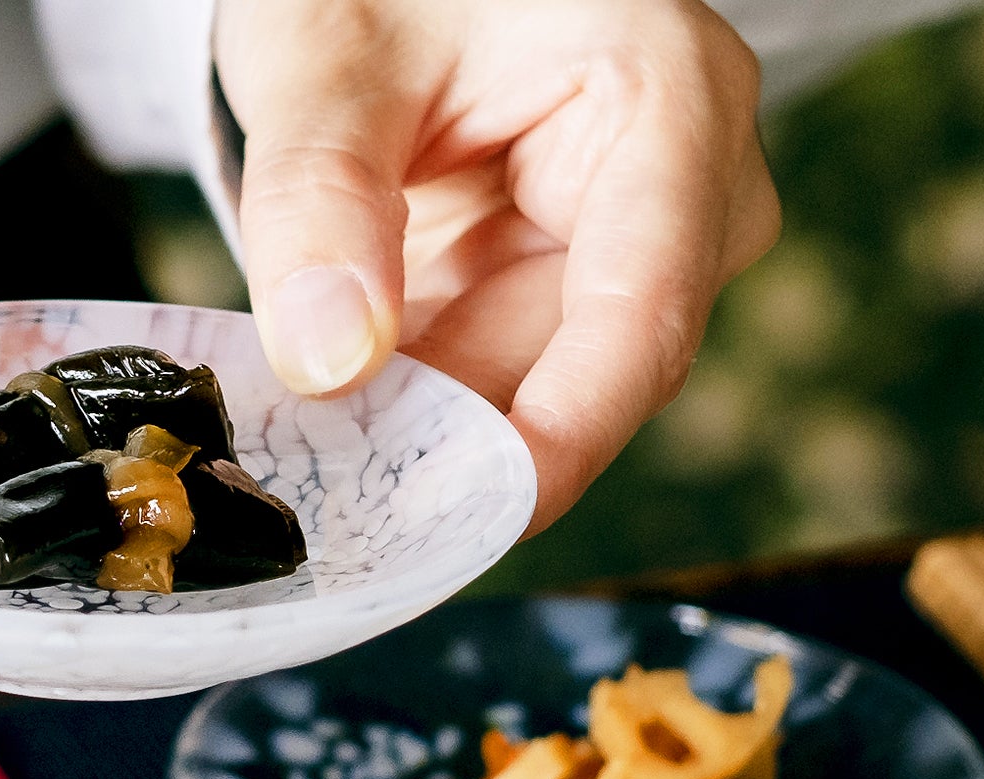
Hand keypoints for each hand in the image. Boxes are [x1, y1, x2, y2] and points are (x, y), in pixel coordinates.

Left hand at [215, 0, 780, 530]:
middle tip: (323, 495)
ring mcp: (619, 254)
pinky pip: (484, 389)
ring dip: (416, 434)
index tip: (464, 518)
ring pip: (523, 399)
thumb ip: (318, 198)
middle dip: (451, 445)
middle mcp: (675, 194)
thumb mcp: (325, 55)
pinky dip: (405, 413)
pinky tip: (329, 424)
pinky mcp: (552, 298)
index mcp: (667, 101)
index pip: (641, 313)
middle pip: (579, 378)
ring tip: (308, 449)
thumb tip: (329, 366)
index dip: (557, 439)